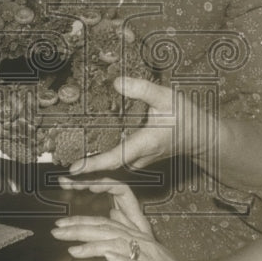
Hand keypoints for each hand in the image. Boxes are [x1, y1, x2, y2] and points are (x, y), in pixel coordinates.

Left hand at [51, 176, 208, 260]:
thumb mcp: (145, 259)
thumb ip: (127, 246)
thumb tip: (109, 231)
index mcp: (140, 237)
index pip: (107, 222)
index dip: (84, 219)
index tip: (62, 221)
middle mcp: (144, 242)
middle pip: (107, 229)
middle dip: (79, 228)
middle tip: (56, 230)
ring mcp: (150, 259)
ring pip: (118, 244)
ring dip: (93, 244)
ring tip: (71, 246)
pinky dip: (121, 260)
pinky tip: (107, 257)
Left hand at [70, 76, 206, 173]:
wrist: (201, 137)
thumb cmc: (185, 117)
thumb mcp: (166, 97)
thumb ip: (142, 89)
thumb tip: (117, 82)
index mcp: (144, 144)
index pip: (116, 157)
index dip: (95, 163)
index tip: (75, 168)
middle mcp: (139, 157)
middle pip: (107, 169)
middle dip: (84, 175)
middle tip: (60, 178)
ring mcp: (138, 160)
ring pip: (111, 169)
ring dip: (90, 172)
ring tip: (65, 177)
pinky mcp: (137, 159)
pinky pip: (115, 165)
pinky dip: (99, 166)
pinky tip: (83, 164)